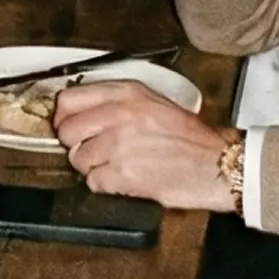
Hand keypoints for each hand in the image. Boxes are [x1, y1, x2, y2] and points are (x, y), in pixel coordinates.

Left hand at [54, 80, 237, 211]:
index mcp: (126, 94)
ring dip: (92, 166)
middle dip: (76, 144)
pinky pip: (93, 182)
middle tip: (92, 149)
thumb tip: (79, 110)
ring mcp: (119, 146)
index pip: (68, 100)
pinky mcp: (123, 175)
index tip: (69, 125)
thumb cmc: (189, 137)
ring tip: (115, 164)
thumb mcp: (153, 102)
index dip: (63, 117)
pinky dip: (105, 184)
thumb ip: (116, 102)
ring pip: (78, 159)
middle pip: (67, 131)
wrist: (215, 164)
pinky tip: (124, 178)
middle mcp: (120, 116)